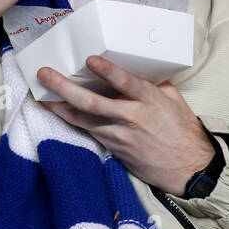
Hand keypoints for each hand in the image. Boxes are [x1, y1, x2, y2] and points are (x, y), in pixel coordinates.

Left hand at [38, 56, 215, 194]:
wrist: (188, 168)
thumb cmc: (182, 131)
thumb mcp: (174, 99)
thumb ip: (153, 82)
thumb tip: (136, 66)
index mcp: (150, 101)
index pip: (127, 84)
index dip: (108, 72)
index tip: (90, 59)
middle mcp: (131, 118)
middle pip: (92, 103)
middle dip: (65, 88)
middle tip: (45, 74)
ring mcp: (119, 136)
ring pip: (82, 120)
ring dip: (59, 105)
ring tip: (40, 92)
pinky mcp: (113, 148)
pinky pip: (86, 131)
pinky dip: (70, 119)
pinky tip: (57, 110)